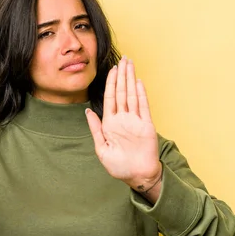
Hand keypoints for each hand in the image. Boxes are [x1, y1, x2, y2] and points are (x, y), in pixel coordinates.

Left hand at [85, 56, 160, 187]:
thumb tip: (87, 111)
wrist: (137, 176)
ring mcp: (135, 121)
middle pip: (122, 92)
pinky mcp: (146, 125)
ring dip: (131, 79)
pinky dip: (141, 94)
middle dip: (122, 75)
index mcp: (111, 123)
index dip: (111, 83)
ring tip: (130, 64)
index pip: (110, 98)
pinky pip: (143, 106)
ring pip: (132, 95)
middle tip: (124, 59)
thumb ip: (95, 129)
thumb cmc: (119, 166)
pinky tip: (138, 82)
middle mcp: (123, 119)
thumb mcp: (101, 149)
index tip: (112, 69)